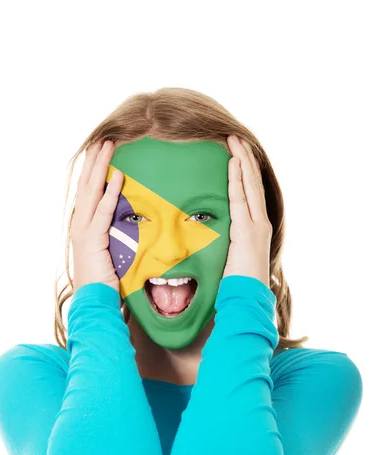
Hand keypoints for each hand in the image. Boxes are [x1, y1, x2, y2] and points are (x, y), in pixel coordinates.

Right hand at [71, 140, 123, 292]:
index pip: (88, 193)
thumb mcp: (111, 253)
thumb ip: (117, 236)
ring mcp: (83, 231)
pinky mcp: (92, 240)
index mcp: (83, 227)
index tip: (100, 153)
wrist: (94, 301)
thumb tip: (133, 224)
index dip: (93, 171)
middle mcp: (79, 225)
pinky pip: (103, 211)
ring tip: (108, 146)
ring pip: (92, 192)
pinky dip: (110, 192)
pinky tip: (117, 175)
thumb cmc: (105, 282)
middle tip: (102, 140)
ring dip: (100, 167)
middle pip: (87, 186)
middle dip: (94, 162)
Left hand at [222, 135, 271, 287]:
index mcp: (255, 228)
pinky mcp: (248, 230)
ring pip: (250, 186)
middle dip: (245, 158)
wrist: (246, 299)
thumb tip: (211, 239)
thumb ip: (225, 244)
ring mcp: (256, 225)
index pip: (250, 193)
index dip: (245, 172)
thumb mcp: (230, 258)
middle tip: (236, 137)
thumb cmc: (236, 284)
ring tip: (235, 141)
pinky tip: (234, 162)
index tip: (237, 154)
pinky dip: (238, 179)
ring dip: (242, 161)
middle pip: (253, 183)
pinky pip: (241, 199)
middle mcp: (260, 223)